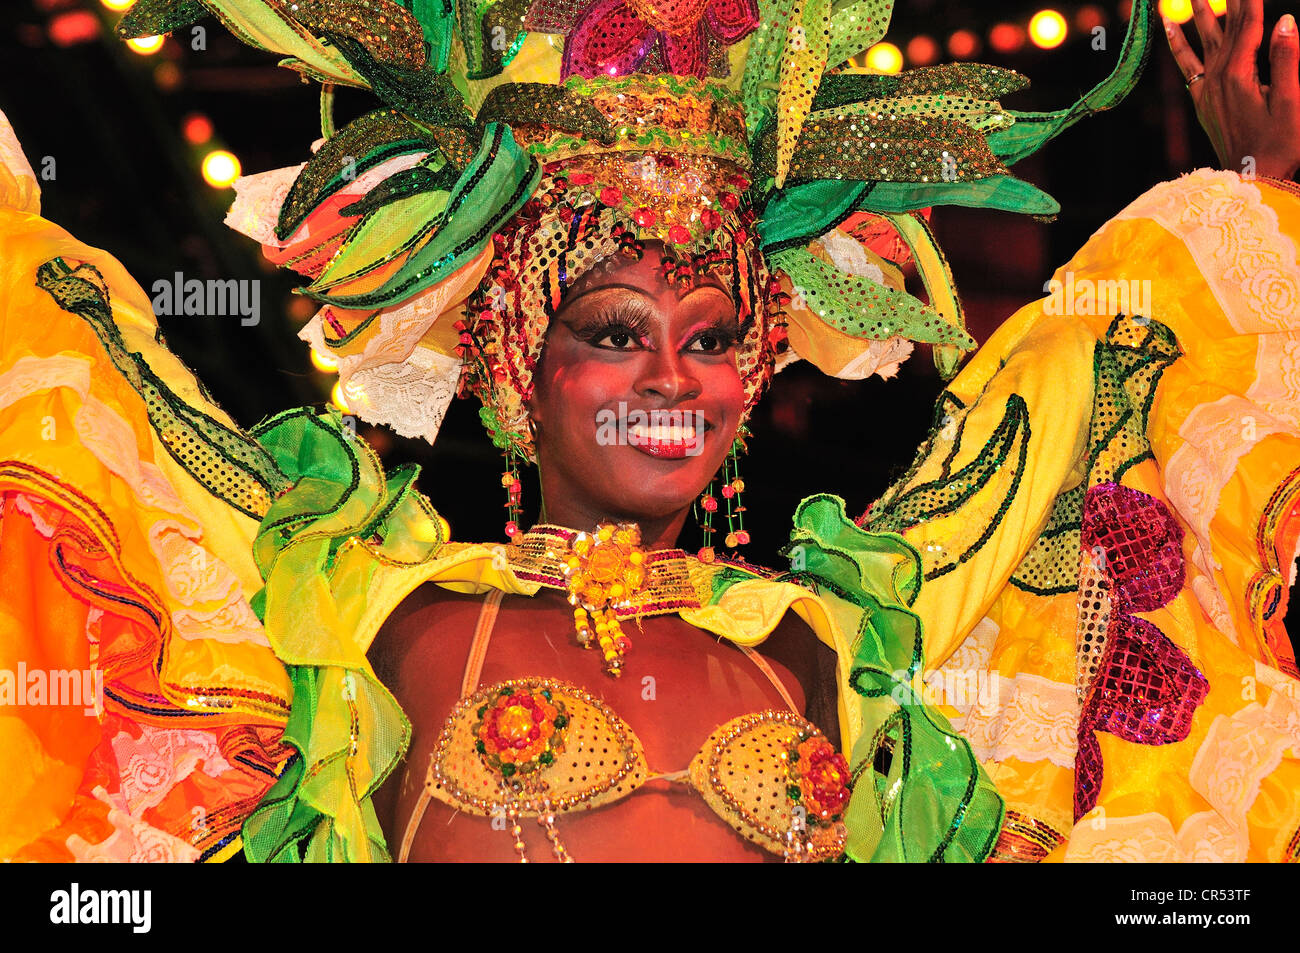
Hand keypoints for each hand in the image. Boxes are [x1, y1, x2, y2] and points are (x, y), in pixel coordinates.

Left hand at [1163, 0, 1299, 179]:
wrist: (1253, 178)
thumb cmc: (1279, 143)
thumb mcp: (1291, 102)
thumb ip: (1285, 60)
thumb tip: (1285, 21)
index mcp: (1241, 74)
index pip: (1248, 22)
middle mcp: (1219, 78)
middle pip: (1226, 26)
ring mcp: (1207, 89)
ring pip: (1203, 40)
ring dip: (1199, 12)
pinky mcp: (1202, 101)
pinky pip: (1186, 65)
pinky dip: (1177, 44)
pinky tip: (1169, 26)